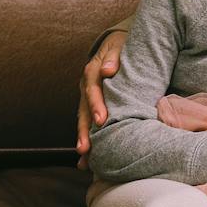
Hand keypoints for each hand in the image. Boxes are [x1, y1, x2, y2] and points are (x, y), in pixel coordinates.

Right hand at [76, 31, 126, 169]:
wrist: (119, 45)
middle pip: (83, 110)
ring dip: (83, 139)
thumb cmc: (123, 47)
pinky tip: (87, 161)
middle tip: (86, 148)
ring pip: (83, 120)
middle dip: (84, 130)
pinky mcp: (92, 107)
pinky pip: (89, 124)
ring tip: (84, 159)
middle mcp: (87, 87)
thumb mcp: (119, 47)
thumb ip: (113, 58)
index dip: (96, 105)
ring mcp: (88, 98)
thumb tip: (108, 70)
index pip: (92, 90)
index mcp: (93, 72)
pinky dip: (88, 140)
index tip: (101, 120)